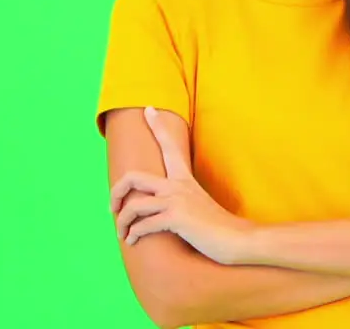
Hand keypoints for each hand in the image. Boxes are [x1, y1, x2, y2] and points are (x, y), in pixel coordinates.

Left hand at [109, 106, 255, 264]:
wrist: (237, 239)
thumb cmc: (218, 227)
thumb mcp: (198, 204)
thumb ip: (182, 200)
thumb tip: (162, 208)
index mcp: (184, 179)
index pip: (169, 146)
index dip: (157, 126)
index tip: (148, 109)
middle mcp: (178, 186)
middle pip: (134, 177)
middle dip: (116, 192)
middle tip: (112, 208)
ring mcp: (177, 201)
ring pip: (133, 205)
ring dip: (122, 222)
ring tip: (123, 234)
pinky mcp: (177, 218)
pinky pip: (144, 225)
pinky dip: (134, 234)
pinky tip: (135, 240)